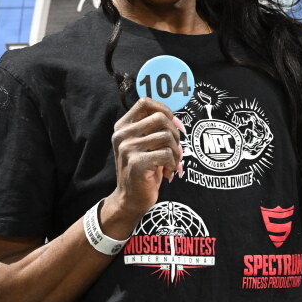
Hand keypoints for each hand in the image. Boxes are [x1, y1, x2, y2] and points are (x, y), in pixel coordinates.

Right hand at [110, 96, 183, 216]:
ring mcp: (128, 148)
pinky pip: (166, 154)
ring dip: (176, 152)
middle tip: (175, 150)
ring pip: (166, 136)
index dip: (165, 110)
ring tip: (171, 163)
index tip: (174, 125)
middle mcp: (122, 135)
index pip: (145, 102)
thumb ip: (155, 129)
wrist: (130, 199)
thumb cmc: (143, 170)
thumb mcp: (144, 144)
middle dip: (175, 134)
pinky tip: (167, 172)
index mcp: (122, 126)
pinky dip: (173, 164)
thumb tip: (178, 122)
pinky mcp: (137, 162)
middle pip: (160, 118)